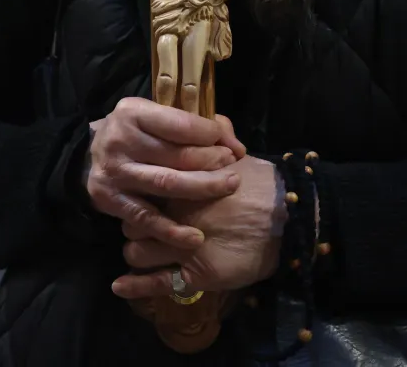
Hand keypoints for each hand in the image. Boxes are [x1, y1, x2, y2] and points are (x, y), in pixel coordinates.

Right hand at [85, 98, 246, 250]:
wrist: (89, 155)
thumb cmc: (137, 133)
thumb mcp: (158, 117)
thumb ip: (197, 126)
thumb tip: (235, 146)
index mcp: (133, 112)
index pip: (180, 124)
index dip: (211, 136)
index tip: (232, 148)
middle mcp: (120, 140)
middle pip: (176, 155)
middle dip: (212, 163)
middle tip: (234, 171)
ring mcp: (114, 172)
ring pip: (165, 184)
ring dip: (201, 189)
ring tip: (226, 190)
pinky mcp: (109, 200)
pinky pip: (146, 218)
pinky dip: (171, 230)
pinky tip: (195, 238)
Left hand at [112, 154, 282, 298]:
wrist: (287, 219)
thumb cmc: (263, 186)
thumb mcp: (238, 157)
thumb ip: (219, 140)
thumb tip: (215, 121)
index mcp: (182, 185)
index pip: (144, 189)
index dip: (143, 194)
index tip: (149, 196)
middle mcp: (176, 215)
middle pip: (133, 219)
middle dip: (138, 222)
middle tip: (149, 223)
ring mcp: (183, 247)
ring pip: (137, 251)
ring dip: (139, 251)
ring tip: (145, 251)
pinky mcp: (193, 275)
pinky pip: (156, 282)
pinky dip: (135, 286)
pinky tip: (119, 286)